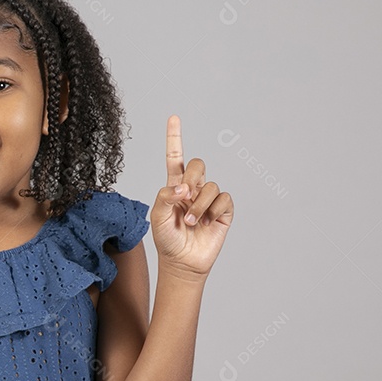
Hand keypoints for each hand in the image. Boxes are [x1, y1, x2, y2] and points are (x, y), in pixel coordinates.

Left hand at [149, 115, 233, 278]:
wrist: (183, 262)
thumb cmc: (167, 240)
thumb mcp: (157, 217)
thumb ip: (165, 197)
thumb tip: (184, 187)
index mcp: (174, 186)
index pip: (176, 157)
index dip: (175, 138)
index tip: (174, 117)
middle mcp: (193, 189)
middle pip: (199, 164)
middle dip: (193, 177)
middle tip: (185, 196)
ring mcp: (209, 200)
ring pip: (210, 186)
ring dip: (199, 206)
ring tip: (190, 223)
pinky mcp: (223, 211)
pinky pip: (224, 199)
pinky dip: (214, 211)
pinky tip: (207, 223)